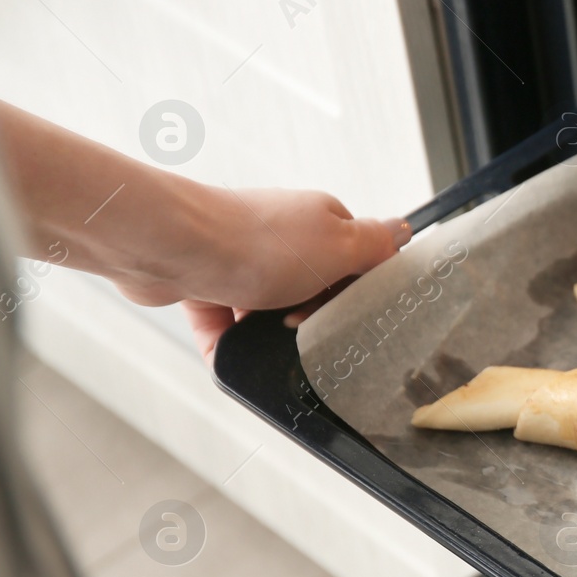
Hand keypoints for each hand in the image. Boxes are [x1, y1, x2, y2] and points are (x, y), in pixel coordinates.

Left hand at [119, 187, 409, 362]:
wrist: (171, 247)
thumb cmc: (253, 242)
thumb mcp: (338, 245)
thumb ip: (377, 243)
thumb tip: (405, 230)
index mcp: (320, 220)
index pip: (357, 259)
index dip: (358, 290)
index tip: (348, 309)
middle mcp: (282, 235)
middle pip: (314, 290)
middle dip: (310, 316)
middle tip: (302, 325)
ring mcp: (242, 259)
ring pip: (268, 311)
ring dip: (267, 332)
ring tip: (263, 340)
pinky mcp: (206, 283)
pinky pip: (225, 326)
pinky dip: (229, 344)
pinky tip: (231, 356)